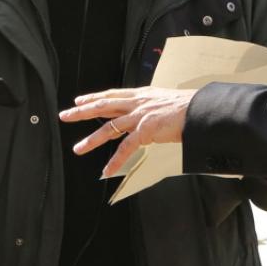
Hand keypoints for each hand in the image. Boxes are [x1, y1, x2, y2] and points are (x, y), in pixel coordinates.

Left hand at [58, 87, 194, 177]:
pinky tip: (107, 170)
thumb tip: (150, 114)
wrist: (201, 111)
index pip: (113, 95)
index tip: (80, 99)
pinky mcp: (146, 131)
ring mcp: (140, 116)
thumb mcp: (166, 102)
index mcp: (142, 95)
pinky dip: (115, 161)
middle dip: (82, 111)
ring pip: (109, 128)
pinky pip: (125, 148)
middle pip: (103, 106)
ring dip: (91, 140)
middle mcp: (138, 103)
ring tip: (78, 149)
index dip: (94, 97)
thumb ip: (153, 107)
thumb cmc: (190, 108)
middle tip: (65, 115)